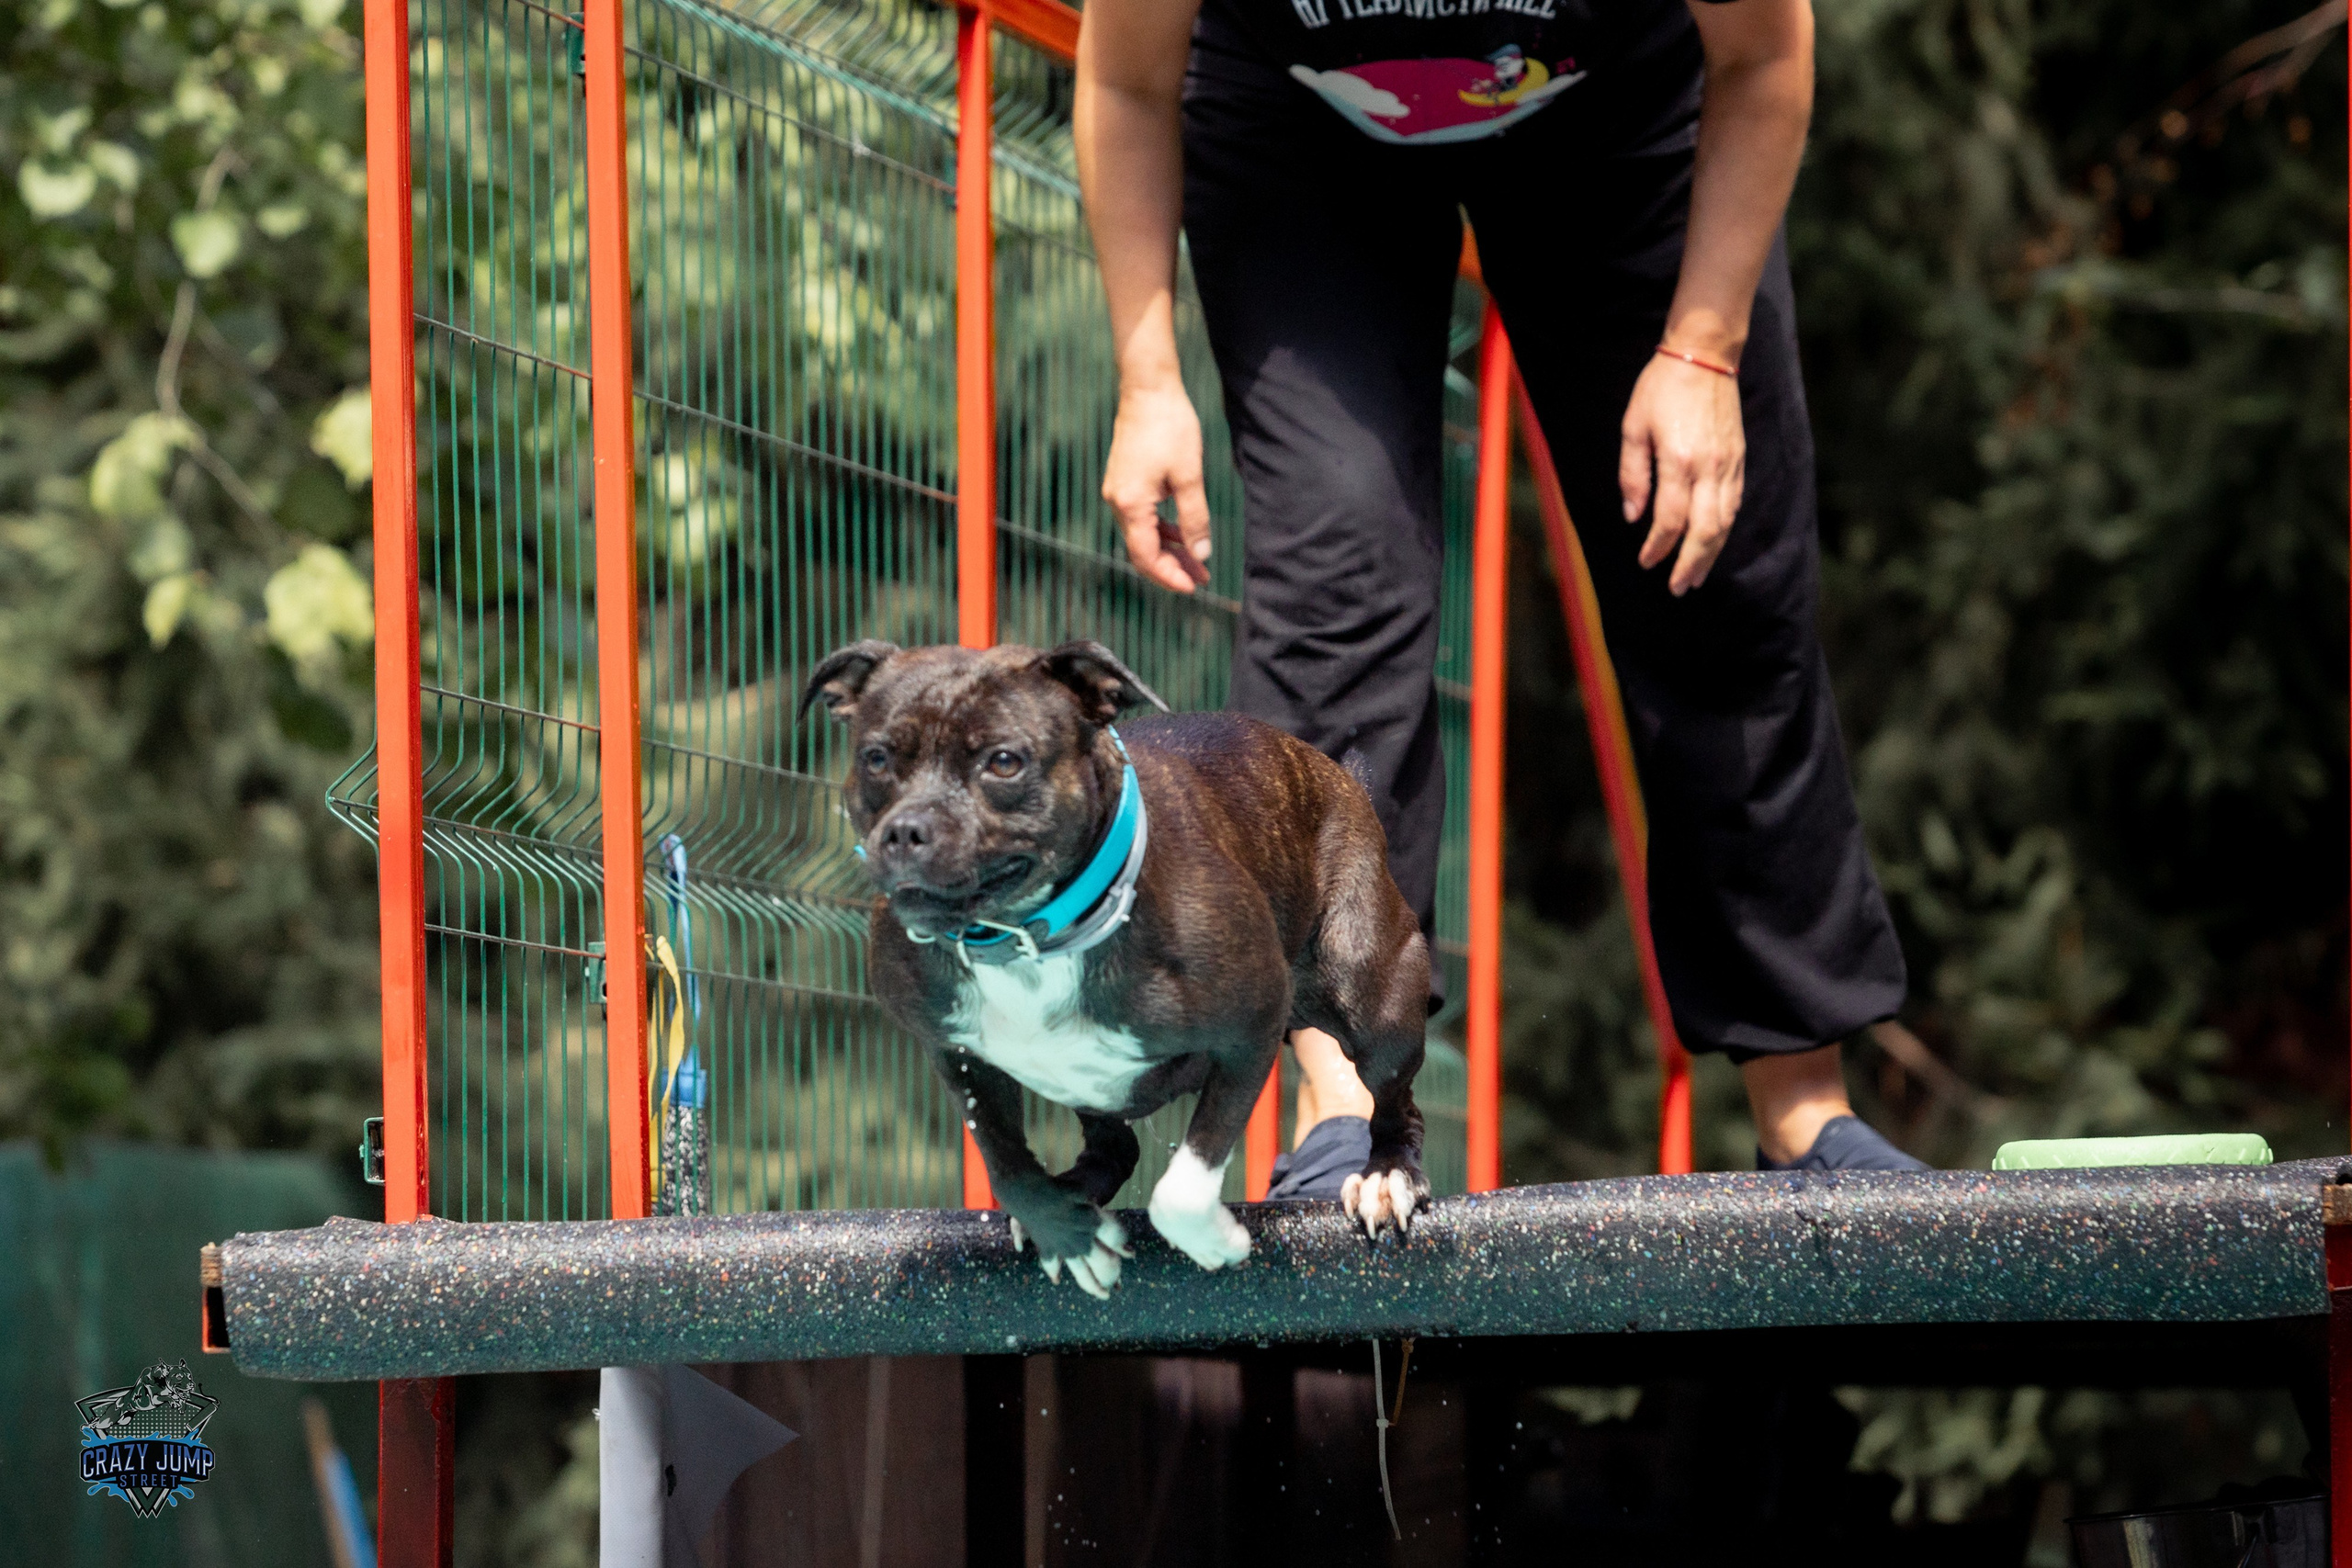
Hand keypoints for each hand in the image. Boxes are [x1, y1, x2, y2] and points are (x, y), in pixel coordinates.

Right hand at [1104, 380, 1212, 592]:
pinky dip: (1162, 530)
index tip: (1192, 586)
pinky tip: (1183, 535)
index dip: (1169, 576)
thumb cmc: (1170, 427)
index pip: (1145, 556)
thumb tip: (1201, 553)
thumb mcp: (1190, 476)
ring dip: (1169, 550)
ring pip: (1142, 534)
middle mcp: (1117, 501)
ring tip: (1198, 561)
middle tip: (1202, 578)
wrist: (1148, 389)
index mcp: (1130, 504)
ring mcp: (1118, 492)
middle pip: (1142, 550)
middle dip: (1172, 567)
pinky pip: (1141, 517)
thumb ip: (1195, 518)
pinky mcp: (1124, 482)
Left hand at [1618, 353, 1745, 595]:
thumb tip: (1634, 516)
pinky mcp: (1739, 459)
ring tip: (1696, 577)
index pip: (1670, 520)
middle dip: (1691, 564)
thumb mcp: (1633, 427)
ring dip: (1710, 554)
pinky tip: (1712, 543)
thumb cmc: (1662, 387)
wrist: (1706, 354)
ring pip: (1724, 522)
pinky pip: (1734, 503)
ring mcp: (1729, 464)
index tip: (1646, 562)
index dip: (1657, 547)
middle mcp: (1709, 467)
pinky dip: (1723, 529)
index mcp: (1679, 460)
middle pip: (1704, 531)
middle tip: (1678, 588)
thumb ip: (1633, 474)